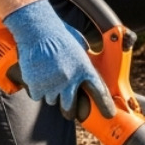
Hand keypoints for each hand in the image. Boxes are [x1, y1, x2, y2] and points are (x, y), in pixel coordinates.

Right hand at [0, 0, 115, 116]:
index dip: (105, 105)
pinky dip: (36, 88)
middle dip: (69, 109)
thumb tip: (87, 69)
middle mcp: (70, 79)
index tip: (108, 114)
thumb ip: (83, 61)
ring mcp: (53, 84)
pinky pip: (37, 95)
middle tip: (67, 109)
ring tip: (47, 76)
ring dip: (50, 92)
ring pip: (51, 99)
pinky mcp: (37, 85)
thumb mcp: (79, 46)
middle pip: (70, 106)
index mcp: (84, 69)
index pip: (99, 92)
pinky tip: (37, 75)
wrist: (38, 30)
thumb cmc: (59, 34)